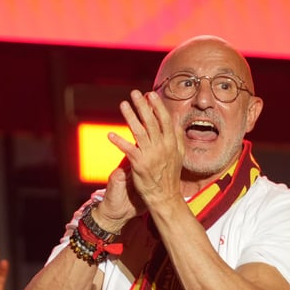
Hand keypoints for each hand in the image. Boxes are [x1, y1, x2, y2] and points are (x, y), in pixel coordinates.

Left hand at [110, 90, 183, 207]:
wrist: (165, 196)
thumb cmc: (170, 175)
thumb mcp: (179, 154)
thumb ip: (177, 137)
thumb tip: (175, 121)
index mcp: (172, 143)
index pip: (164, 120)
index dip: (157, 106)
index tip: (150, 95)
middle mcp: (162, 146)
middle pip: (151, 121)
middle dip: (143, 106)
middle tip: (135, 93)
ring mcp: (151, 154)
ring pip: (139, 131)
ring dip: (130, 116)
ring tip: (123, 104)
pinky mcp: (139, 164)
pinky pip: (127, 149)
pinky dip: (119, 141)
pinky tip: (110, 135)